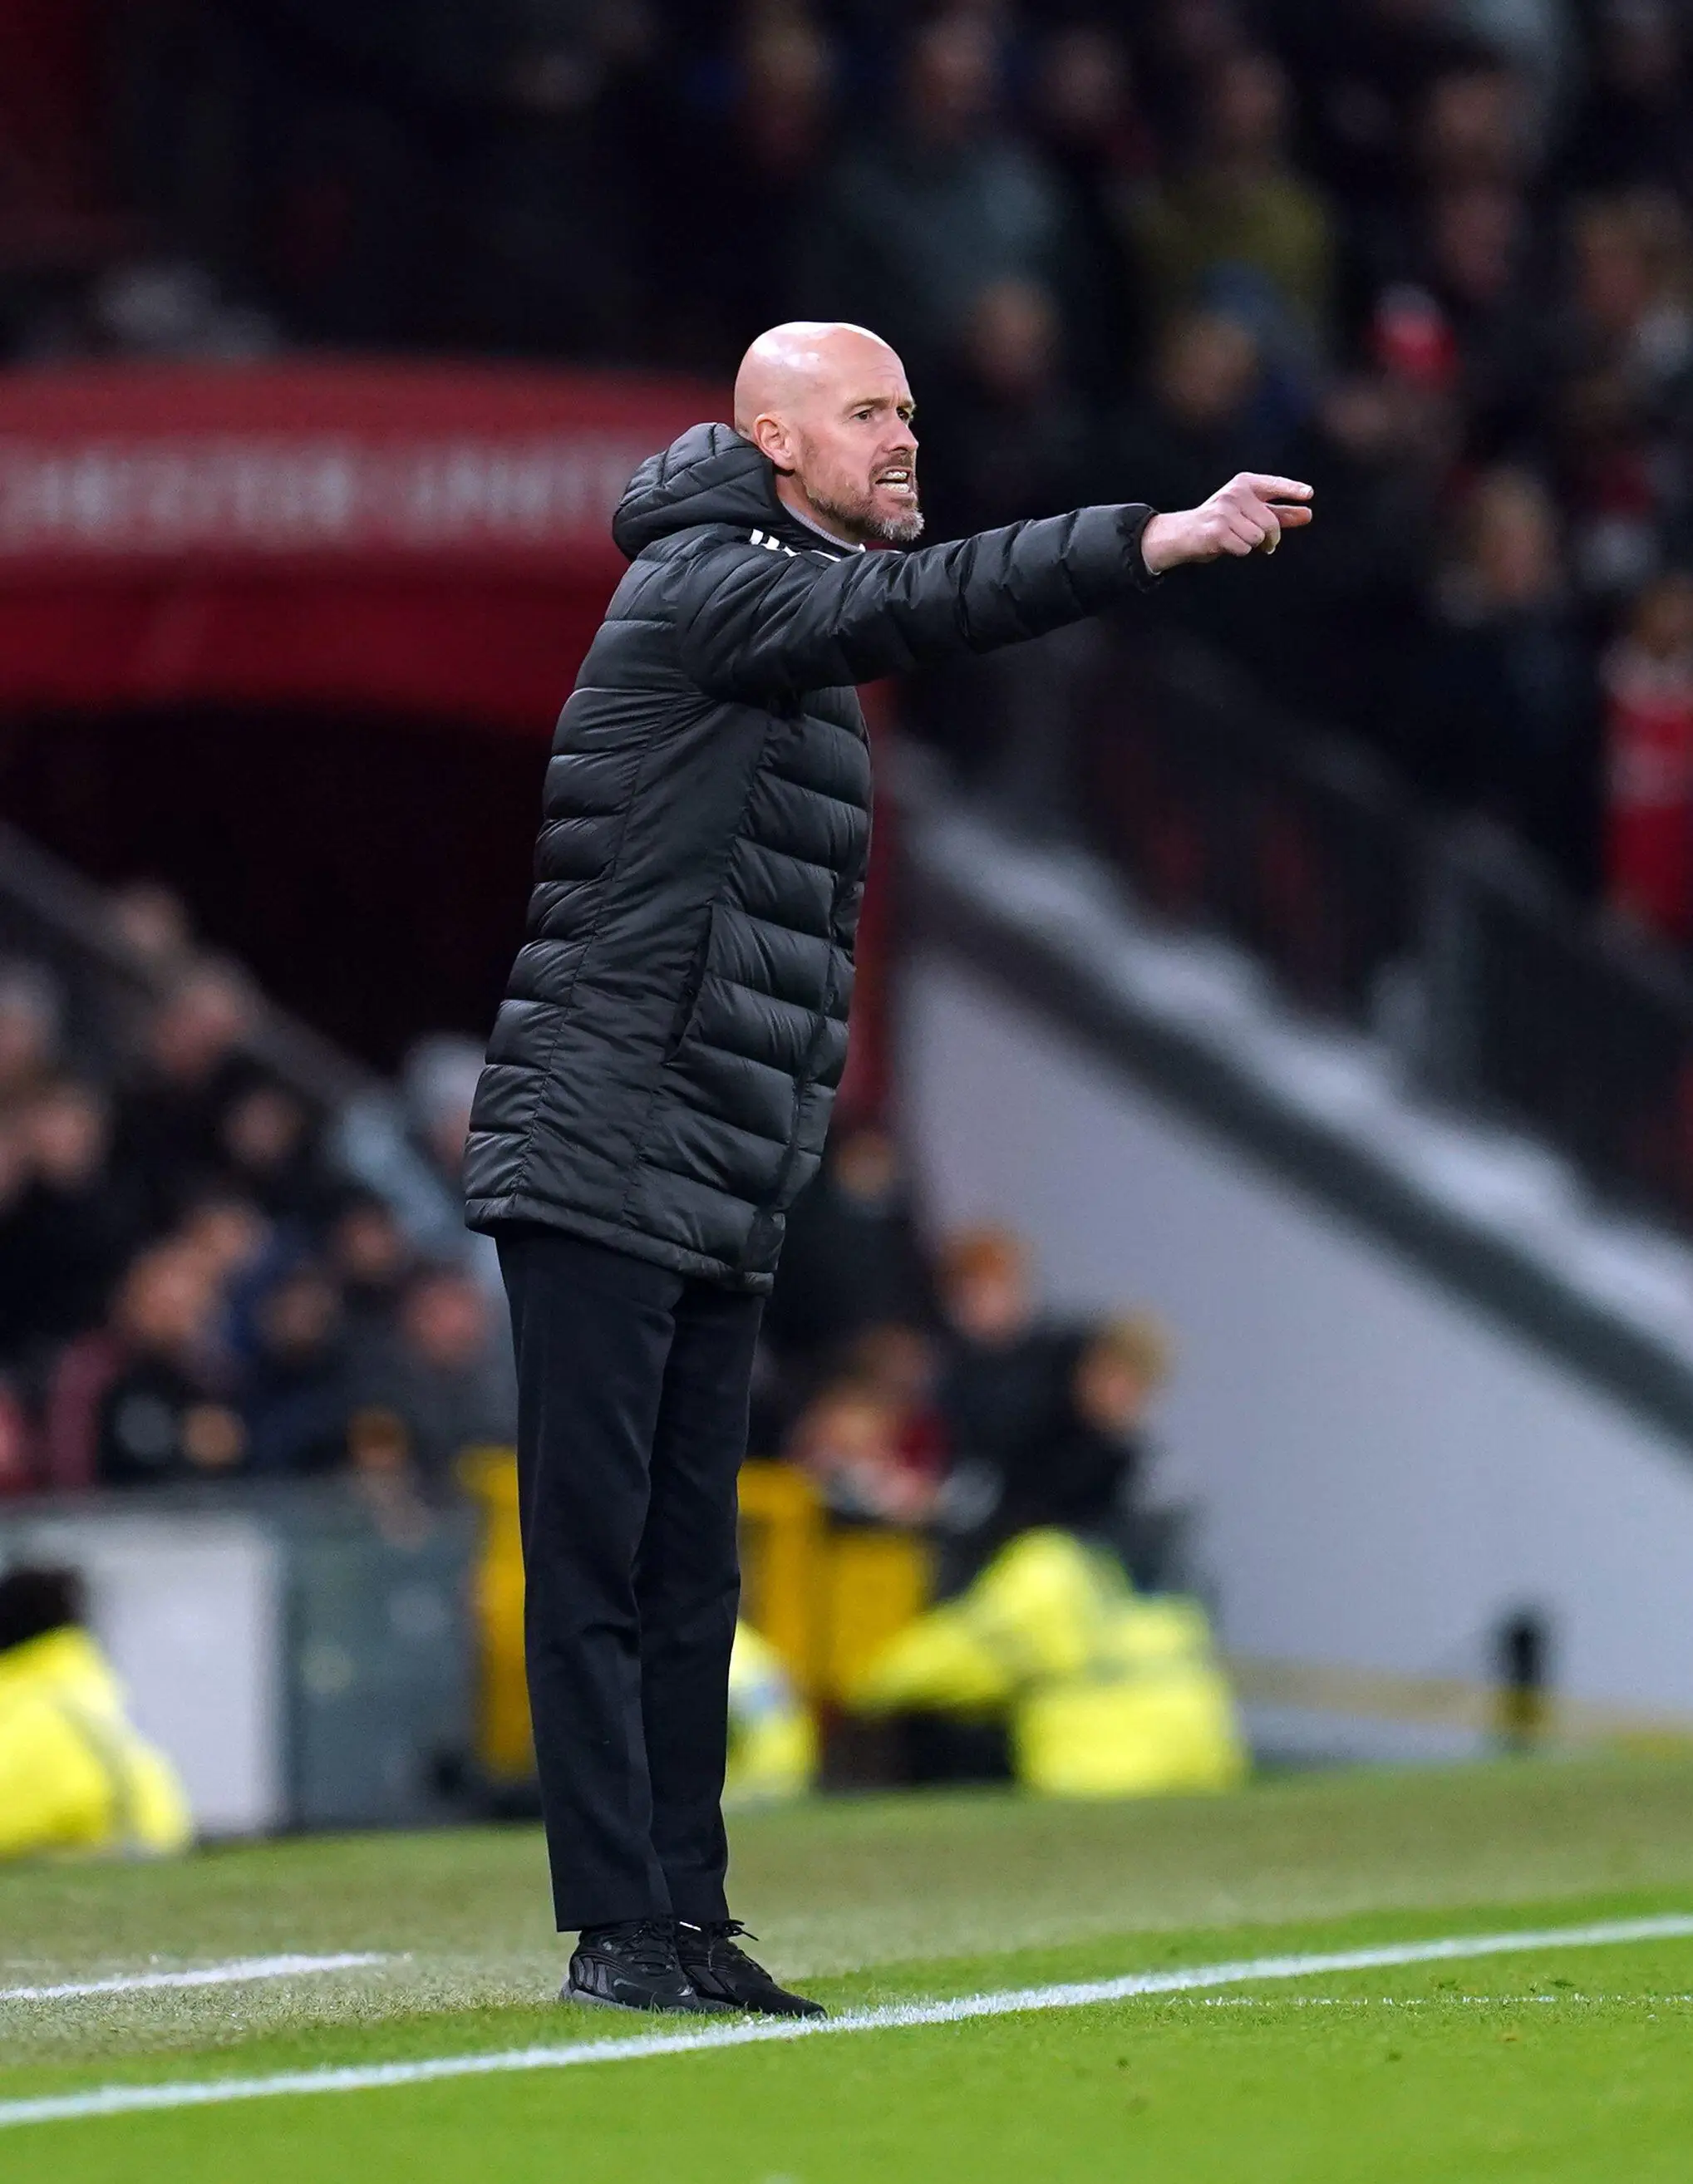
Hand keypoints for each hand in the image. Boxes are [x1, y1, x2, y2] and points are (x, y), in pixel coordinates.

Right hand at [1140, 474, 1313, 574]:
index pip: (1274, 485)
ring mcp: (1224, 511)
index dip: (1292, 490)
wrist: (1184, 534)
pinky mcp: (1217, 530)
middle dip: (1273, 538)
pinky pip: (1244, 548)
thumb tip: (1307, 515)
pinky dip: (1238, 551)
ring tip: (1237, 539)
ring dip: (1252, 545)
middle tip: (1269, 545)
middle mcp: (1235, 493)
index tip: (1309, 494)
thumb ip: (1278, 513)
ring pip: (1258, 537)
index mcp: (1244, 483)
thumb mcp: (1250, 513)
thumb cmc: (1221, 523)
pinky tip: (1226, 545)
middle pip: (1270, 522)